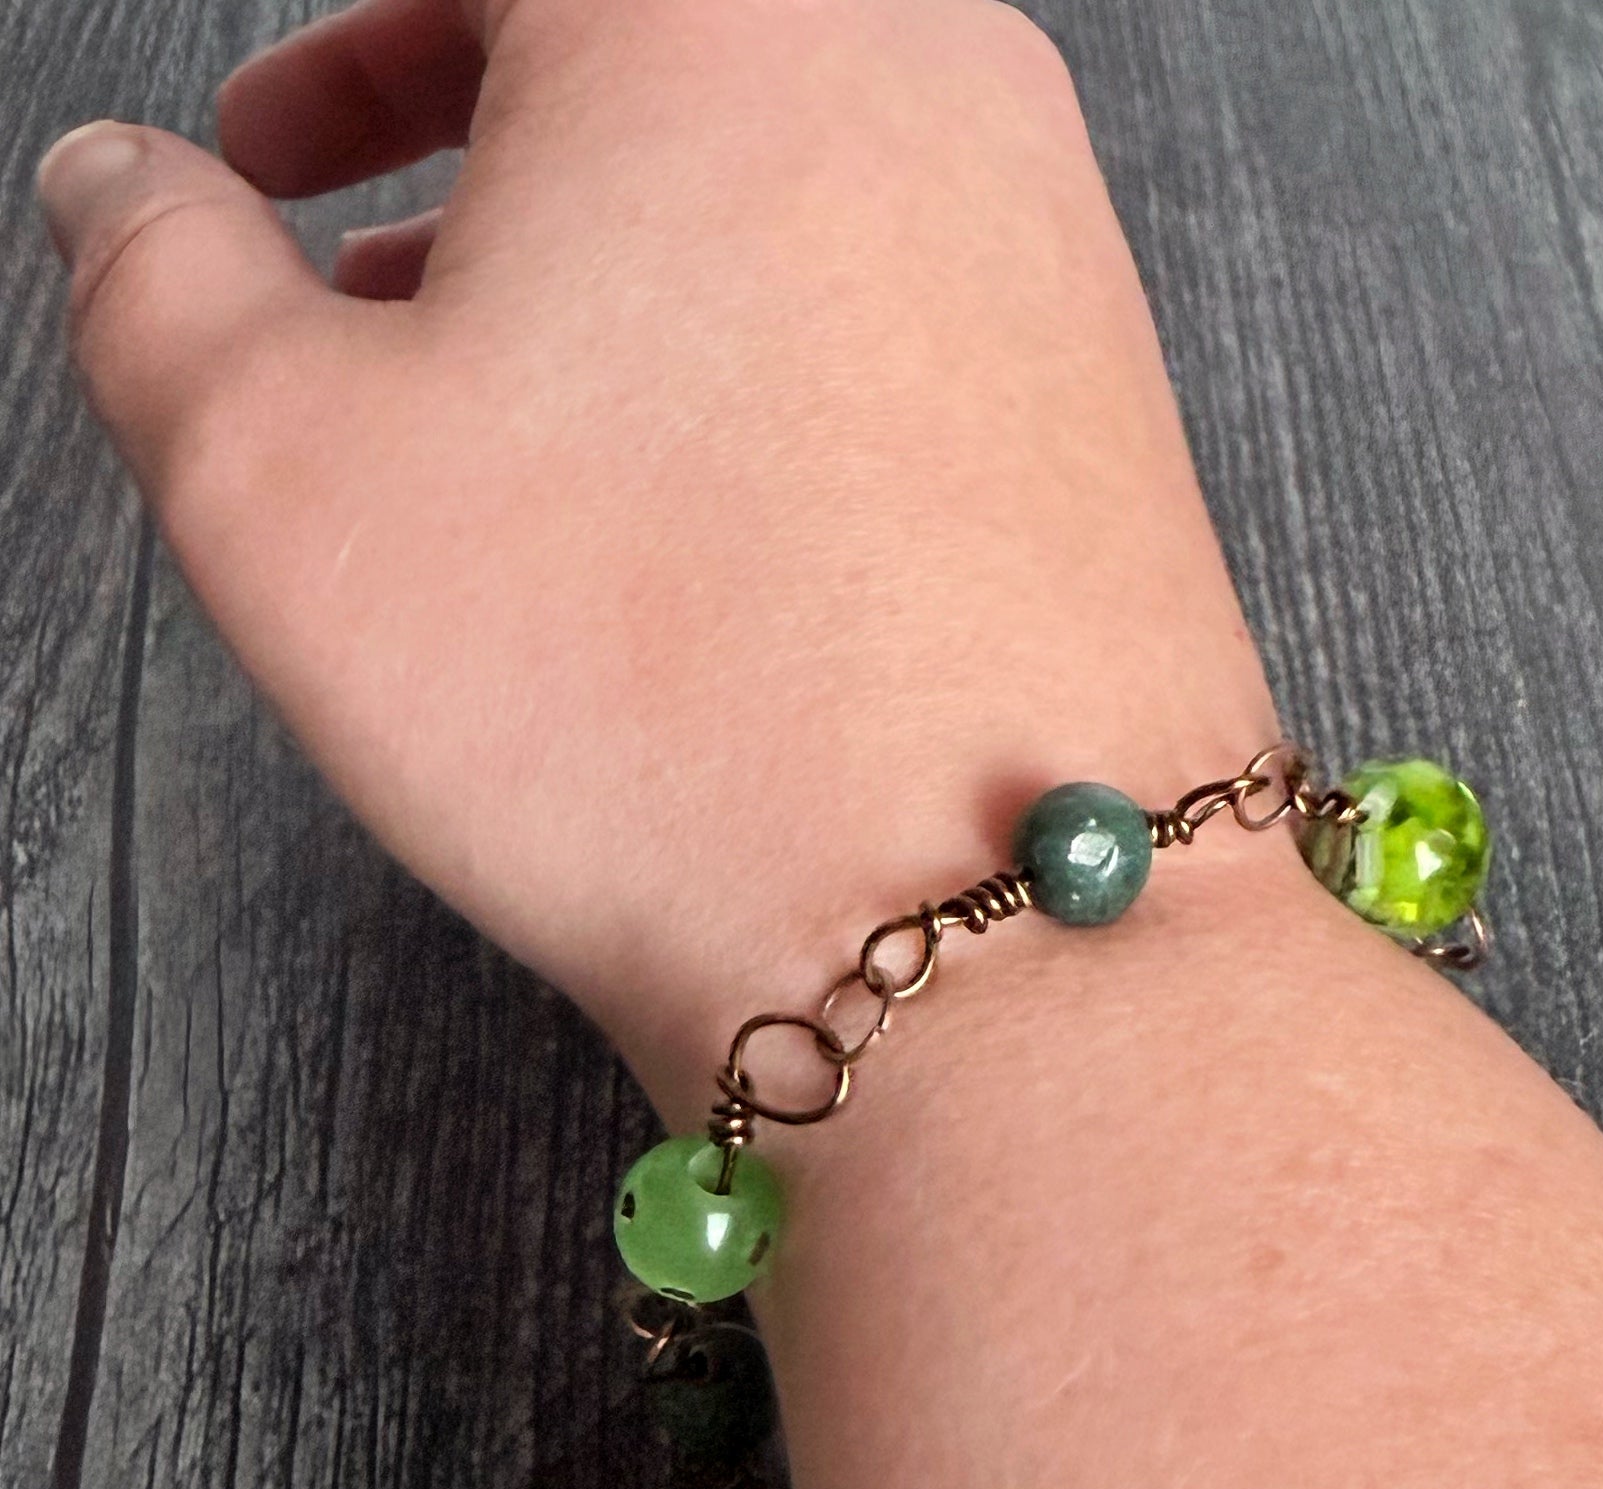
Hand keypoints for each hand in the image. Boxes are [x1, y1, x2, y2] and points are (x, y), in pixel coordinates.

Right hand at [38, 0, 1277, 1097]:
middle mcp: (919, 67)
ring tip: (500, 408)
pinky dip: (759, 347)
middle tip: (347, 260)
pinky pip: (891, 299)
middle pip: (650, 44)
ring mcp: (1045, 229)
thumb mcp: (280, 475)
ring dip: (613, 257)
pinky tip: (695, 502)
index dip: (356, 48)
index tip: (271, 147)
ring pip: (776, 173)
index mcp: (717, 6)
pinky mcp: (1110, 384)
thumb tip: (128, 191)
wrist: (992, 918)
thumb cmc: (653, 698)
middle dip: (466, 139)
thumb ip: (152, 281)